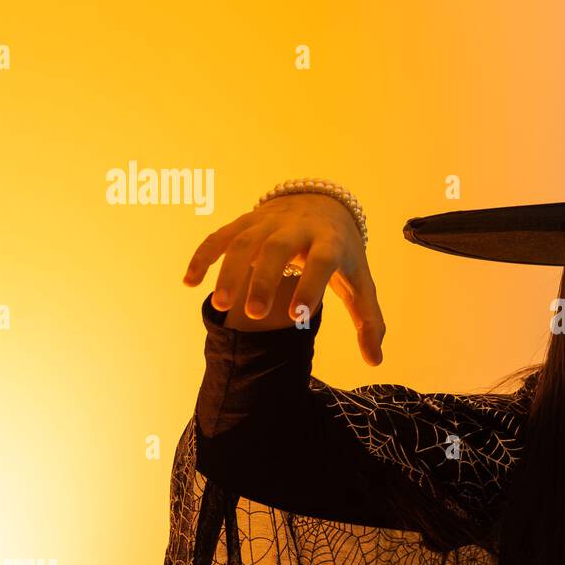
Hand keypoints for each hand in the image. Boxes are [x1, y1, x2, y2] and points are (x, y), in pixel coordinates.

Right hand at [181, 192, 385, 364]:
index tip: (298, 317)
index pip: (322, 261)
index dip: (311, 286)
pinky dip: (203, 256)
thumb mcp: (361, 283)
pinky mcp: (247, 220)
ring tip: (221, 307)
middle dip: (264, 279)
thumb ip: (369, 322)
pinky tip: (190, 282)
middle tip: (254, 315)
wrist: (326, 204)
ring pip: (244, 240)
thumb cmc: (344, 254)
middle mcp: (299, 228)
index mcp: (331, 243)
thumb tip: (374, 360)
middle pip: (278, 247)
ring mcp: (269, 222)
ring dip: (230, 271)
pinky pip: (220, 235)